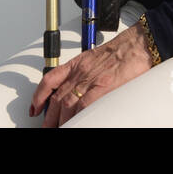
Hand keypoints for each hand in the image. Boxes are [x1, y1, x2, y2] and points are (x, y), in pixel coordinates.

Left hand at [29, 23, 155, 126]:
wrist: (138, 44)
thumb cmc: (123, 50)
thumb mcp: (97, 58)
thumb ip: (87, 72)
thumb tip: (82, 88)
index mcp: (77, 64)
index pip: (50, 81)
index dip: (39, 96)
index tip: (35, 108)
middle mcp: (80, 72)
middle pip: (57, 99)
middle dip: (49, 117)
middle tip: (46, 127)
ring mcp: (89, 80)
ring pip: (66, 106)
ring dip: (60, 121)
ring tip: (59, 129)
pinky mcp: (102, 87)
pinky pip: (83, 106)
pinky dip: (76, 118)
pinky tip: (75, 124)